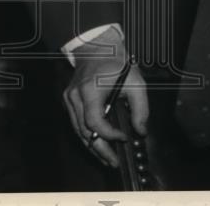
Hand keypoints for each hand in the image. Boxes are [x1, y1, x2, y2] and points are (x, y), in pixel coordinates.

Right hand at [62, 28, 148, 166]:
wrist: (97, 48)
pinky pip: (75, 122)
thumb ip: (141, 108)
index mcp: (90, 90)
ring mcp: (69, 98)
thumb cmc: (115, 63)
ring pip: (77, 130)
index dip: (109, 135)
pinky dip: (86, 135)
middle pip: (84, 131)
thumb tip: (140, 131)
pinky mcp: (68, 99)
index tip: (123, 138)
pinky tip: (98, 143)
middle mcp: (75, 96)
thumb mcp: (135, 82)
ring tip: (107, 158)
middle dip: (100, 149)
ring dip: (92, 146)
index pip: (95, 122)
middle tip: (113, 162)